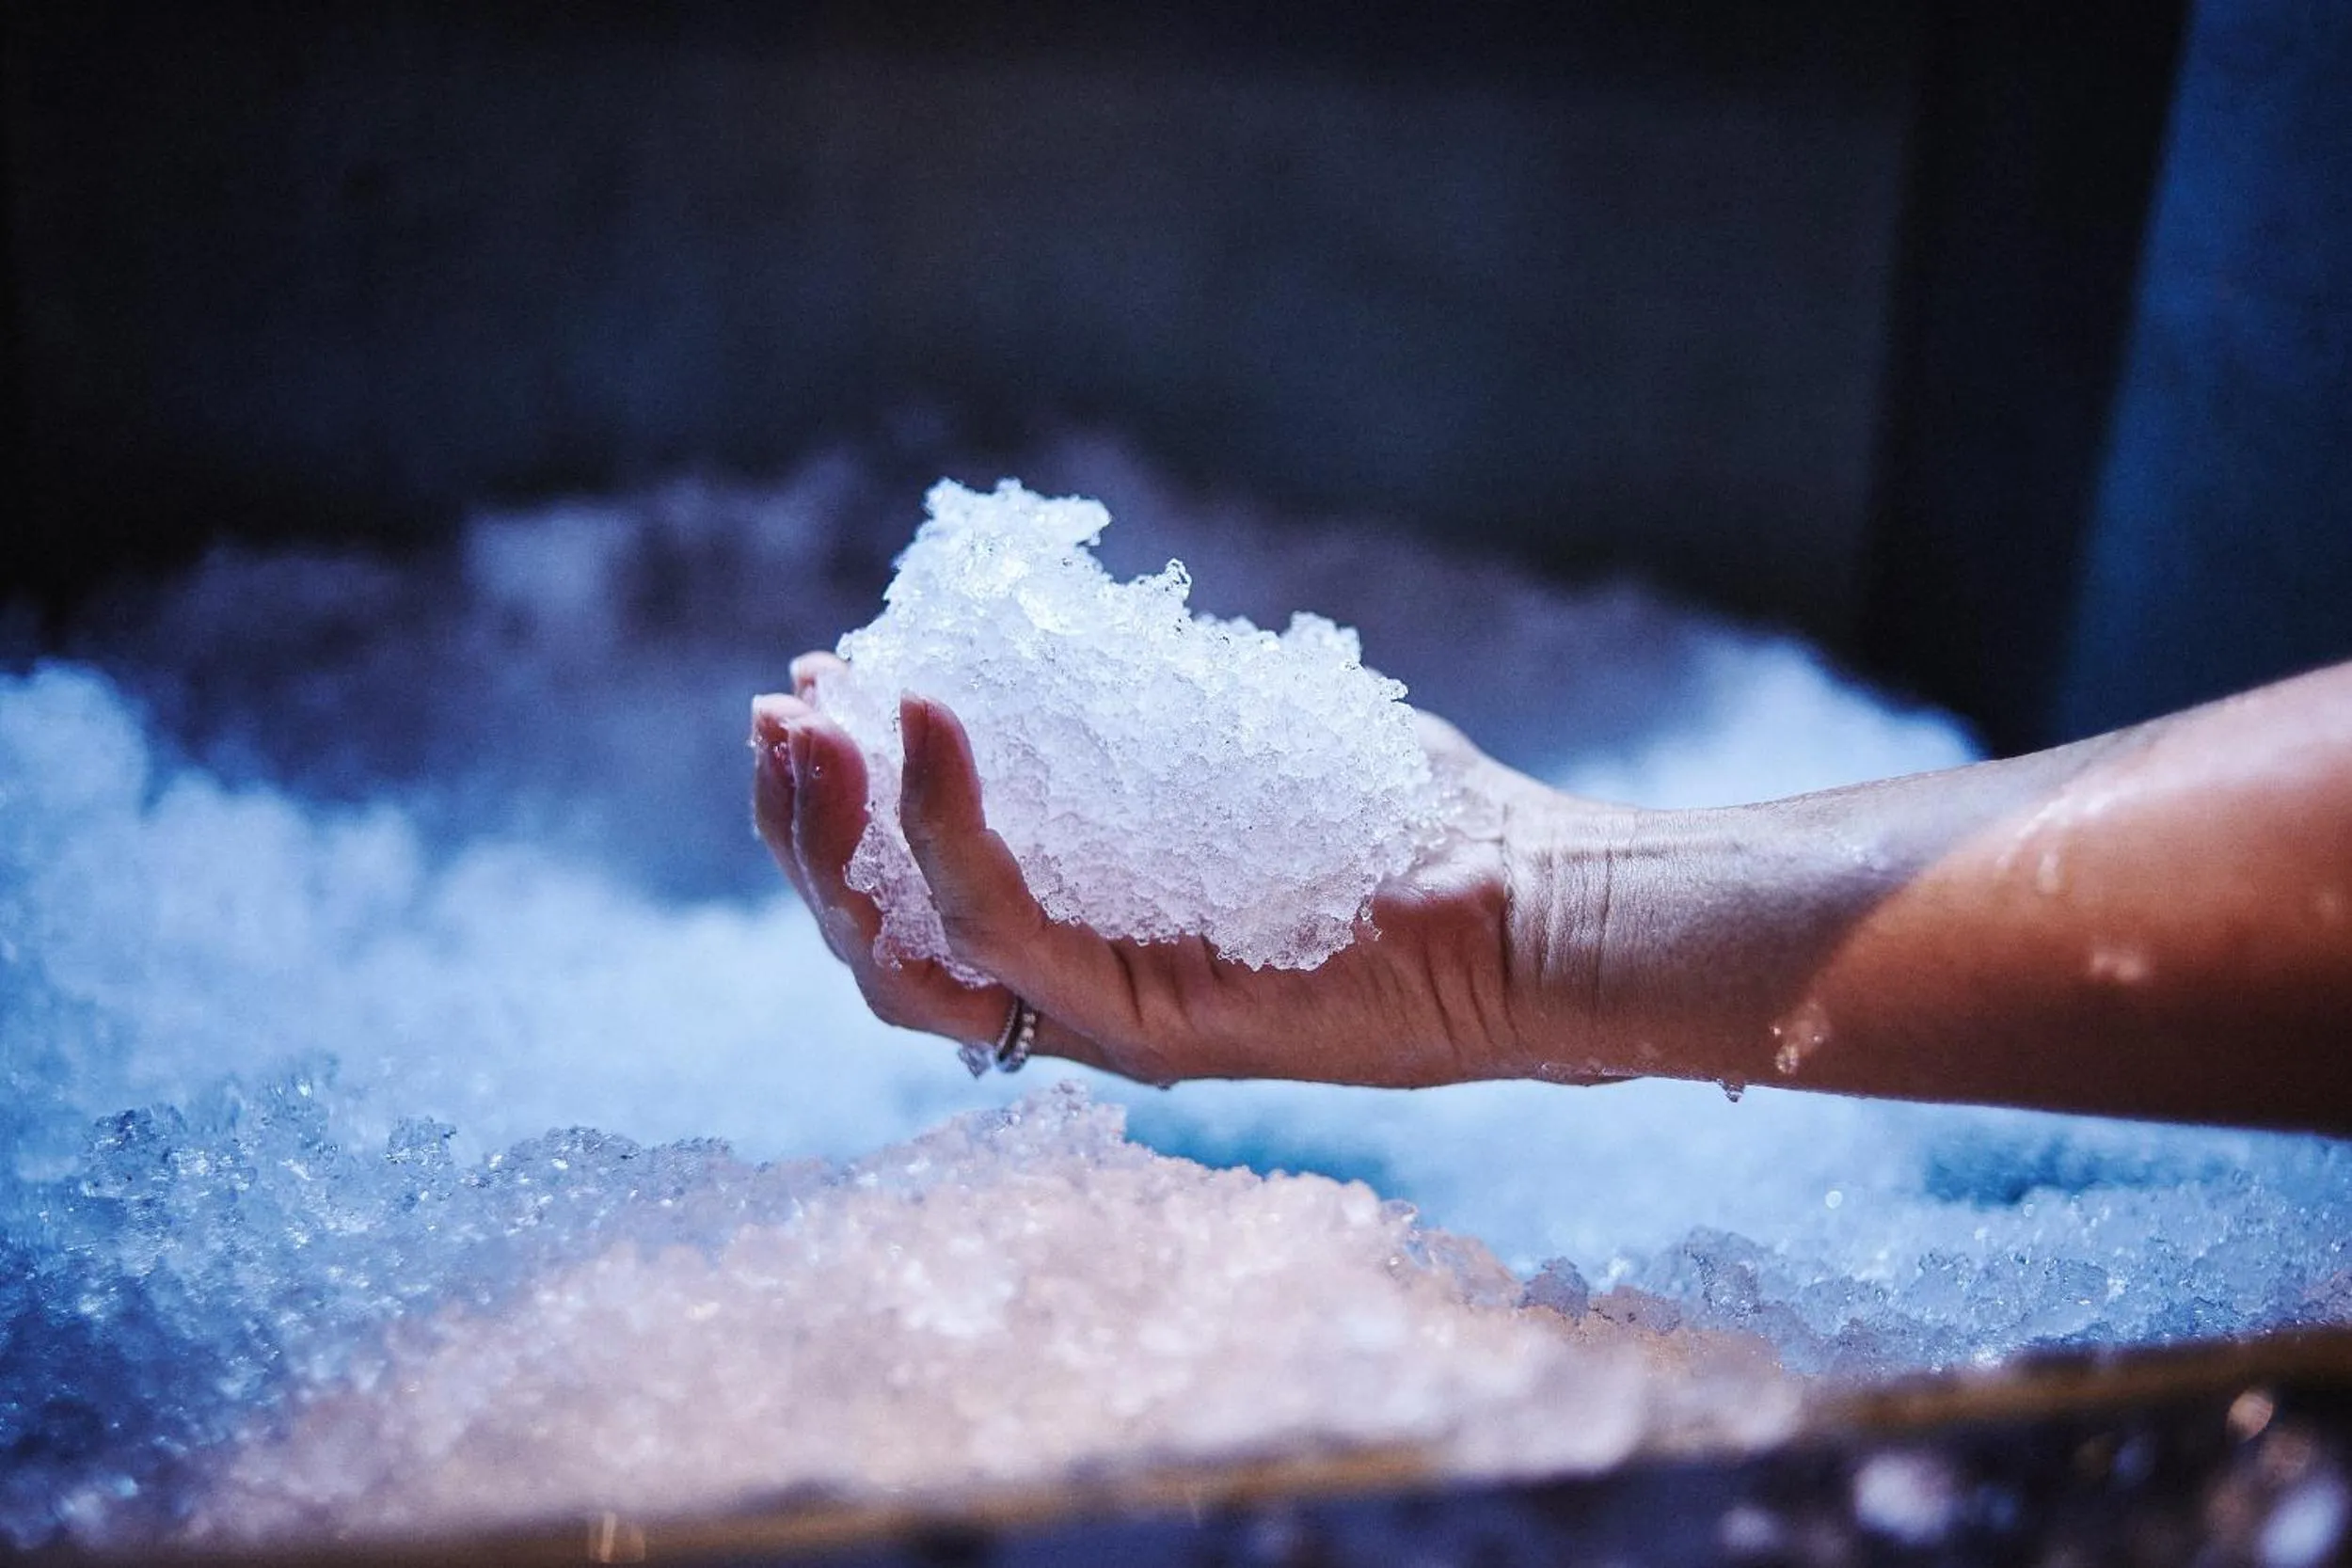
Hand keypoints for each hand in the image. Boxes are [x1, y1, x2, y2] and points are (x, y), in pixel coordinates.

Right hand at [752, 652, 1631, 1087]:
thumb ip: (1141, 710)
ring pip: (908, 959)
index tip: (817, 679)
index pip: (915, 893)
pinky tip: (926, 716)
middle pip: (881, 940)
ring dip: (834, 840)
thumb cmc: (1406, 825)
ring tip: (809, 725)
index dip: (846, 799)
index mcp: (1088, 940)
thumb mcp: (1238, 742)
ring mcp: (1109, 1017)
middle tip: (778, 713)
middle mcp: (1079, 993)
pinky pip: (1006, 928)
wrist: (1536, 909)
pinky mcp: (1153, 1022)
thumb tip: (1060, 623)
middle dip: (804, 826)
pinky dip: (946, 824)